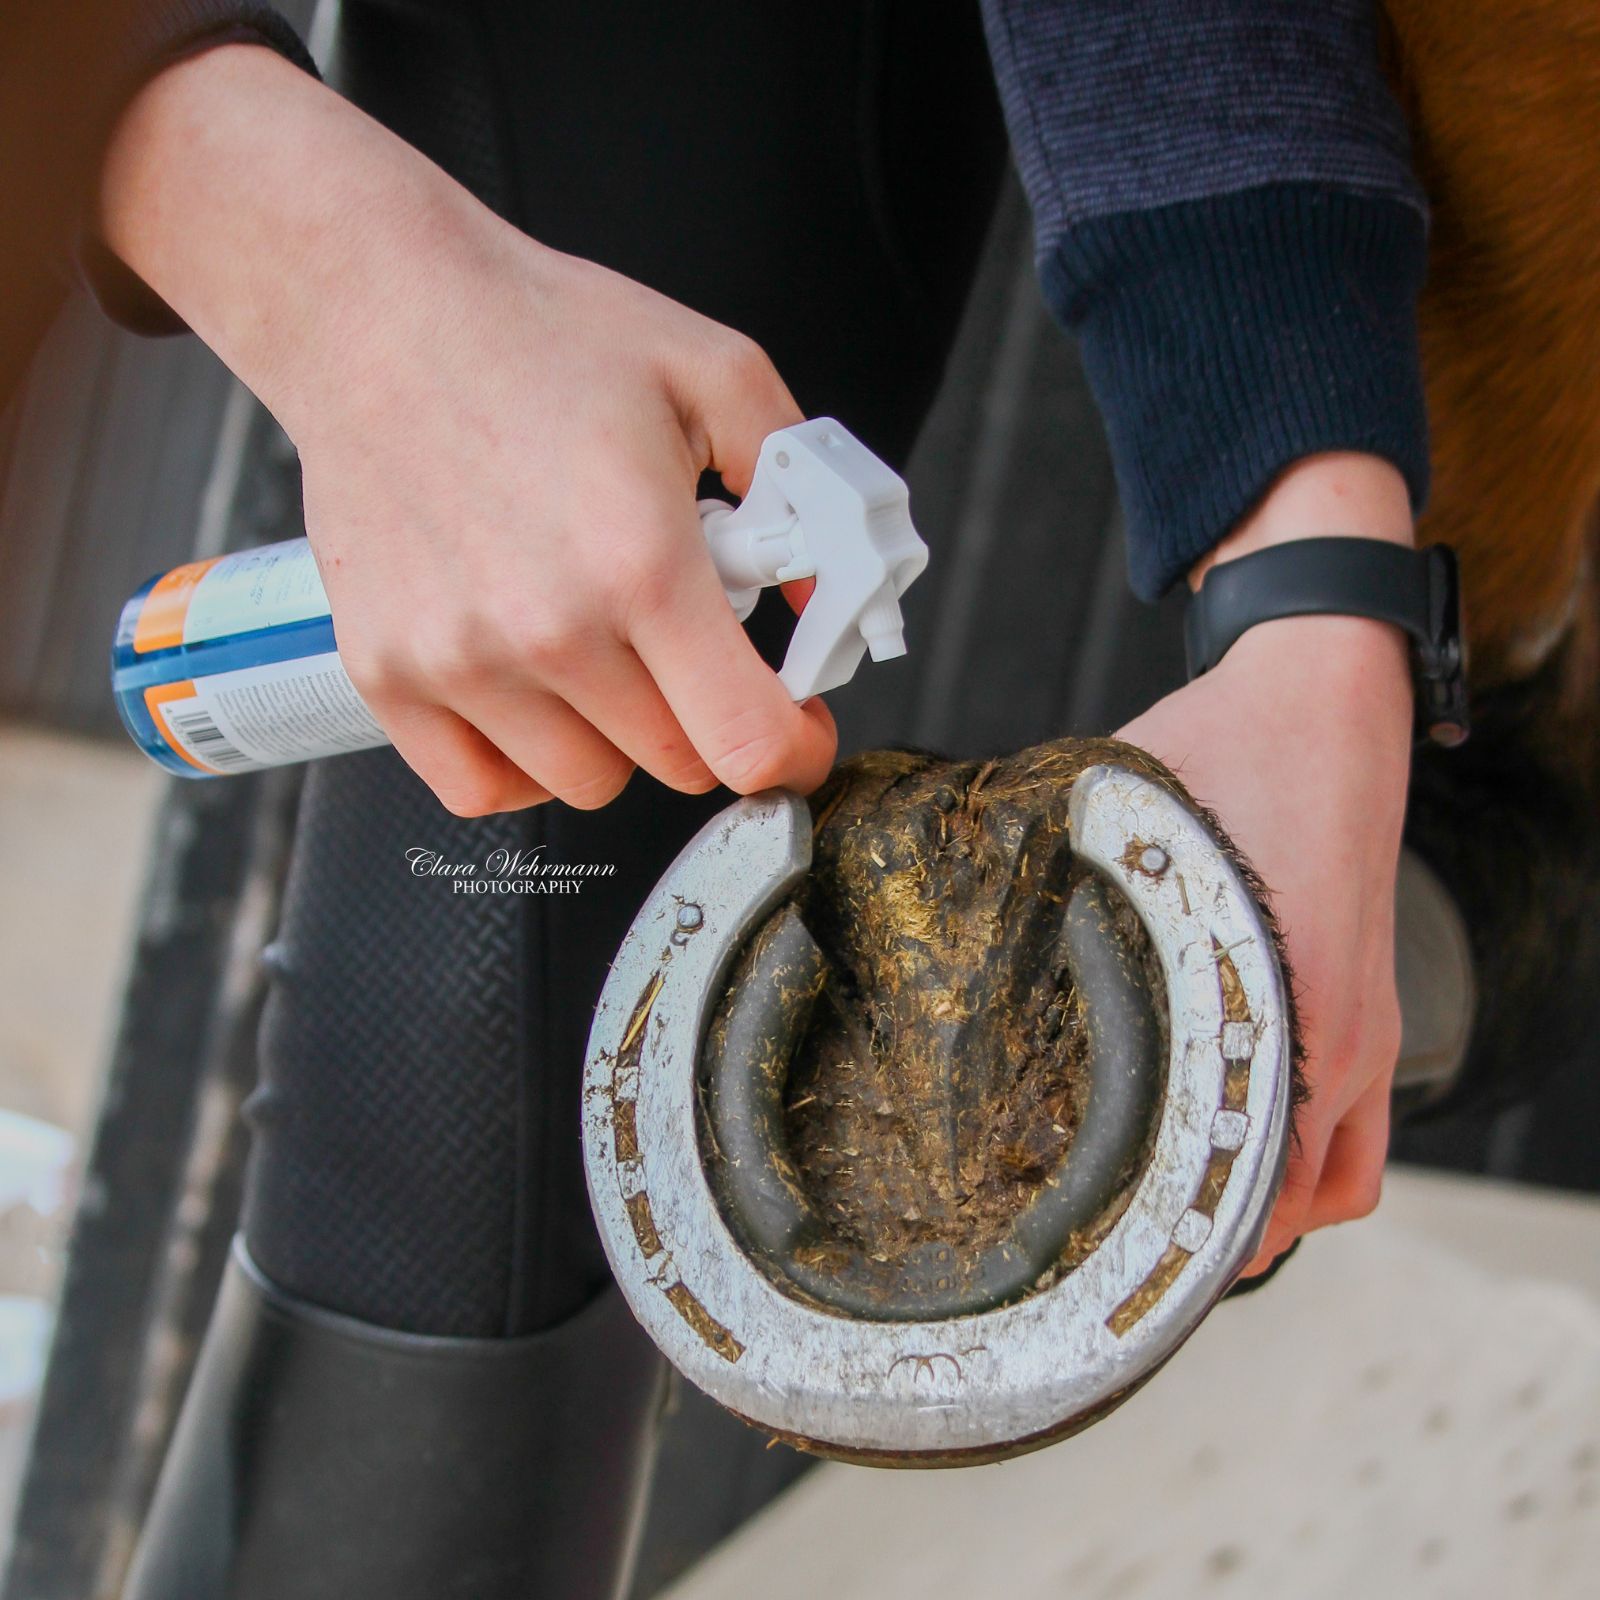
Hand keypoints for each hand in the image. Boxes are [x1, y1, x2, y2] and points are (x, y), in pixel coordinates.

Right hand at [99, 46, 834, 812]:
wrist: (376, 308)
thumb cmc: (534, 333)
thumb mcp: (713, 373)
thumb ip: (796, 484)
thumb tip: (823, 594)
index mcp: (642, 562)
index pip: (746, 742)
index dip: (795, 748)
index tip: (797, 726)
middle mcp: (548, 631)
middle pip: (677, 764)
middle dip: (708, 714)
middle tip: (685, 635)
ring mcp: (458, 663)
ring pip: (588, 783)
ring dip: (617, 736)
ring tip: (601, 642)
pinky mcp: (388, 674)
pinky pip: (482, 790)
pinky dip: (523, 762)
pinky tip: (535, 693)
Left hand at [1117, 454, 1414, 1275]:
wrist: (1327, 687)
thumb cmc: (1228, 749)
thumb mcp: (1116, 816)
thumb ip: (1041, 876)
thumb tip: (929, 898)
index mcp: (1280, 1011)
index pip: (1246, 1186)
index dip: (1177, 1247)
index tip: (1108, 1269)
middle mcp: (1339, 1041)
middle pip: (1296, 1210)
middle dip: (1215, 1245)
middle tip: (1125, 1248)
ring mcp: (1367, 1027)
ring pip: (1340, 1179)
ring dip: (1269, 1207)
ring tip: (1175, 1208)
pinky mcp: (1371, 1004)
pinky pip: (1360, 1125)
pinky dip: (1308, 1153)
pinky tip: (1229, 1129)